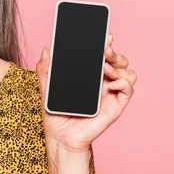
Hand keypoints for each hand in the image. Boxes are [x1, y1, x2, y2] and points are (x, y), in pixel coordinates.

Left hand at [36, 33, 136, 153]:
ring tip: (105, 68)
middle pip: (119, 60)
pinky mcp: (115, 106)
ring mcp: (110, 93)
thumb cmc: (56, 114)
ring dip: (119, 67)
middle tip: (104, 50)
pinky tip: (111, 83)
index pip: (103, 55)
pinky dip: (124, 83)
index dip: (107, 43)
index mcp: (90, 75)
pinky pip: (128, 90)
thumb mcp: (47, 88)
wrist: (60, 138)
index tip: (104, 35)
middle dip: (115, 52)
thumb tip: (45, 50)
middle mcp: (103, 82)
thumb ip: (45, 69)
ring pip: (128, 72)